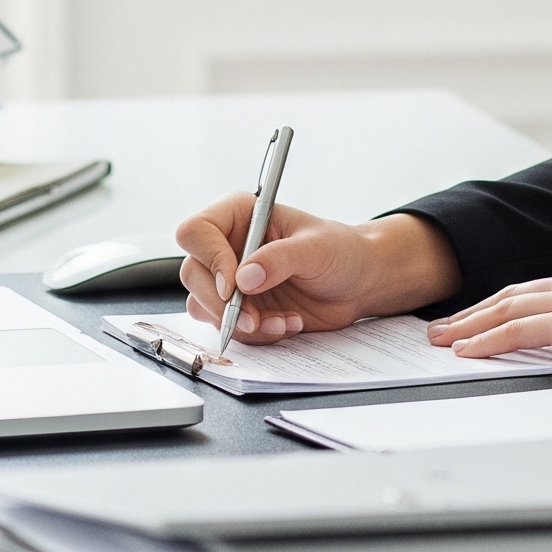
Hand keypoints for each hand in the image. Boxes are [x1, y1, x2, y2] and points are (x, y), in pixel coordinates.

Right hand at [176, 199, 458, 341]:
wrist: (358, 284)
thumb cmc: (342, 252)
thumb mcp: (317, 248)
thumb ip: (281, 259)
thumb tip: (245, 277)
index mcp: (241, 215)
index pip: (197, 230)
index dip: (210, 258)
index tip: (234, 285)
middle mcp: (229, 246)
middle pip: (193, 273)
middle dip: (223, 304)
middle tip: (255, 317)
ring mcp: (231, 280)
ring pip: (204, 306)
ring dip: (241, 323)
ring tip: (282, 321)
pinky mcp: (239, 308)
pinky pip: (226, 328)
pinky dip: (254, 335)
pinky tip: (286, 324)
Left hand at [428, 264, 551, 367]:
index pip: (537, 292)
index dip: (505, 303)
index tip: (483, 314)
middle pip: (512, 296)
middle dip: (475, 311)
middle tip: (444, 325)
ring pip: (505, 309)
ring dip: (469, 323)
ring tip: (442, 338)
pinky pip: (516, 331)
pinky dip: (487, 339)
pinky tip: (466, 350)